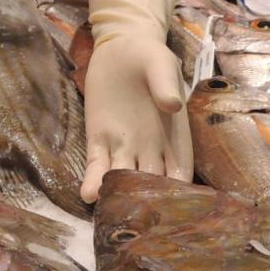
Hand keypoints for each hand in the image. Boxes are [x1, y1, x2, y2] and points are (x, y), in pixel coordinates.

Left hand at [80, 31, 191, 202]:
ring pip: (122, 180)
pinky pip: (97, 164)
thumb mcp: (161, 63)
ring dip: (118, 198)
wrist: (119, 45)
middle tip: (141, 225)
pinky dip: (94, 180)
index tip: (174, 212)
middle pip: (151, 184)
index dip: (179, 193)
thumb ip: (166, 83)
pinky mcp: (98, 138)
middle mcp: (151, 148)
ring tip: (112, 214)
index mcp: (175, 136)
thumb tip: (173, 106)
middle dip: (147, 205)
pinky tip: (89, 193)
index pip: (180, 172)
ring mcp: (123, 146)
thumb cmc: (149, 56)